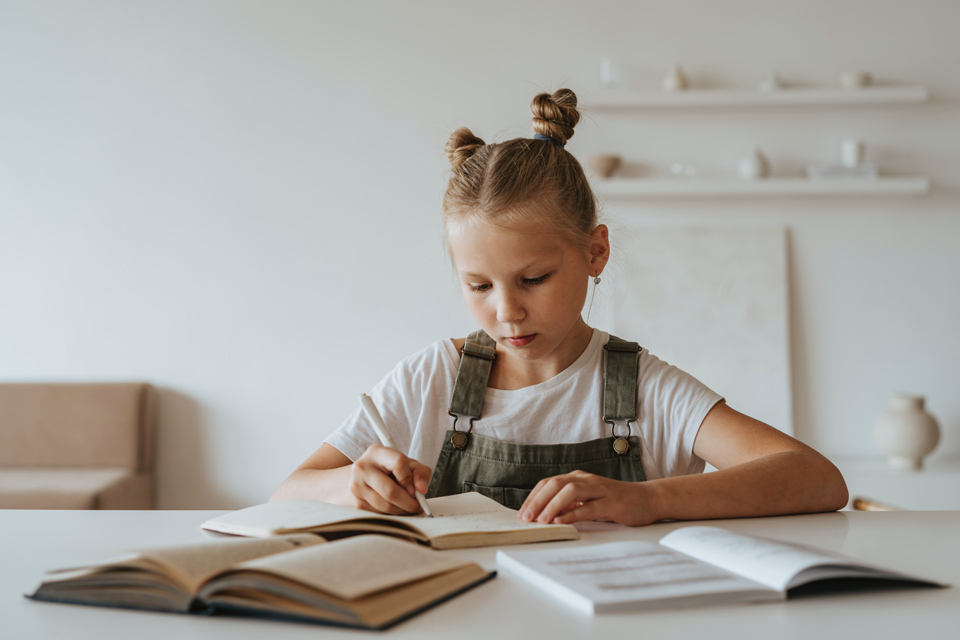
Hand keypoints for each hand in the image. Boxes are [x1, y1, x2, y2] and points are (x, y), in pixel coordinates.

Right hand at [349, 445, 431, 514]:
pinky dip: (391, 515)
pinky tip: (396, 509)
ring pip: (385, 506)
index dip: (410, 480)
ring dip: (402, 511)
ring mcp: (356, 486)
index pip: (398, 464)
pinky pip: (379, 514)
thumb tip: (421, 489)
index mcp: (376, 453)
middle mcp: (362, 468)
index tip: (416, 490)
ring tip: (408, 507)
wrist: (365, 477)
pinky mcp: (356, 502)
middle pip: (391, 491)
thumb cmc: (390, 469)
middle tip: (418, 506)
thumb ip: (421, 472)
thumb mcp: (408, 464)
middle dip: (409, 503)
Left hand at [518, 470, 658, 526]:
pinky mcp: (611, 502)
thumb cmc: (616, 501)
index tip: (522, 512)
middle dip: (537, 501)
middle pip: (555, 484)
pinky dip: (573, 514)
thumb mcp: (588, 501)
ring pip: (570, 491)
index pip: (548, 483)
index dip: (533, 497)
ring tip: (541, 520)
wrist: (647, 499)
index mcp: (578, 478)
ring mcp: (599, 490)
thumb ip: (570, 505)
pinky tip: (562, 521)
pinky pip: (589, 507)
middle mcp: (586, 480)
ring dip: (552, 505)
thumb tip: (545, 515)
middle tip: (525, 518)